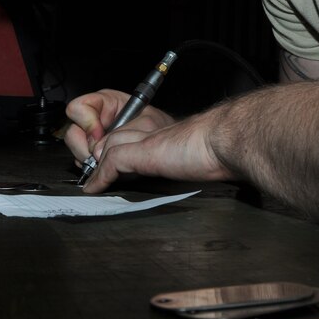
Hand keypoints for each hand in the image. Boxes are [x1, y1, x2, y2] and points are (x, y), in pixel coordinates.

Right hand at [63, 88, 173, 165]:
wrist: (168, 146)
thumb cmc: (160, 129)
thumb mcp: (145, 123)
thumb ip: (120, 132)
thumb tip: (96, 149)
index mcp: (105, 103)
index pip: (78, 108)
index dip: (87, 123)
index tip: (99, 136)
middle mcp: (96, 120)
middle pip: (72, 132)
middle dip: (86, 148)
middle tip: (102, 156)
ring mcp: (93, 139)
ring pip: (76, 151)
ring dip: (90, 161)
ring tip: (111, 163)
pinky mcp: (95, 156)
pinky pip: (83, 164)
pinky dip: (95, 171)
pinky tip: (110, 169)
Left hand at [80, 106, 237, 192]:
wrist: (227, 140)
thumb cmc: (221, 147)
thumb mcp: (197, 154)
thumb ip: (180, 157)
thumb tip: (188, 168)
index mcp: (167, 130)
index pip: (132, 133)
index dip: (117, 147)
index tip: (109, 163)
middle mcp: (154, 129)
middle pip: (117, 136)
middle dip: (102, 155)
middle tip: (94, 175)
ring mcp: (148, 139)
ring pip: (110, 146)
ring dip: (97, 167)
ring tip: (91, 184)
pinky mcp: (145, 151)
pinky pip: (112, 162)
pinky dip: (100, 177)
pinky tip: (94, 188)